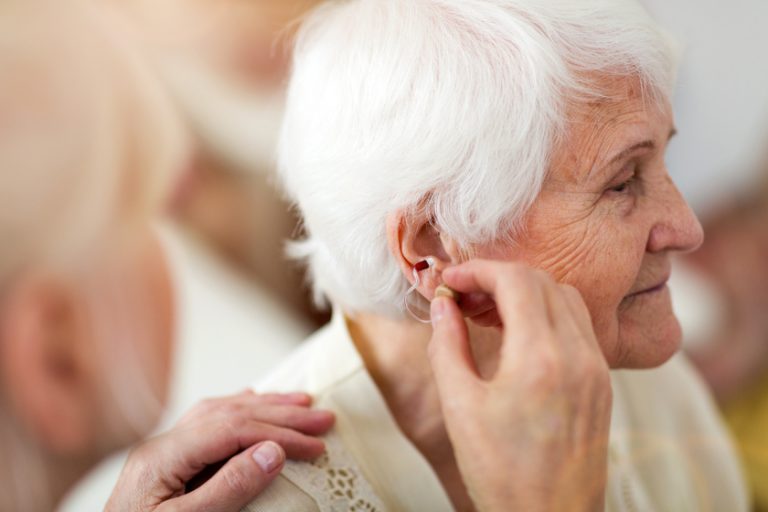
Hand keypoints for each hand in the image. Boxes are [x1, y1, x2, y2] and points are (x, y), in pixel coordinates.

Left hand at [106, 390, 334, 511]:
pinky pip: (207, 422)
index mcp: (161, 457)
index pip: (232, 430)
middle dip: (281, 413)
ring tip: (299, 402)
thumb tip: (272, 450)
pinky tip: (252, 403)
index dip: (278, 433)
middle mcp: (160, 445)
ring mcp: (162, 452)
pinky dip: (238, 411)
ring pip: (218, 412)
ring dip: (263, 405)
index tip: (315, 445)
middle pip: (229, 414)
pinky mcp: (166, 462)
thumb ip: (229, 488)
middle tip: (323, 417)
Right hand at [428, 260, 610, 511]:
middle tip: (464, 295)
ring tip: (488, 312)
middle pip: (542, 281)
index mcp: (542, 358)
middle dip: (499, 277)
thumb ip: (447, 345)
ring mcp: (597, 369)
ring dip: (526, 292)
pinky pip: (579, 326)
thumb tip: (442, 304)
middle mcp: (579, 355)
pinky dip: (548, 313)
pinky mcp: (602, 383)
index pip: (516, 280)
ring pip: (566, 298)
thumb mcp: (460, 407)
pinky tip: (518, 335)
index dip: (479, 270)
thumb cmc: (500, 473)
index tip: (451, 282)